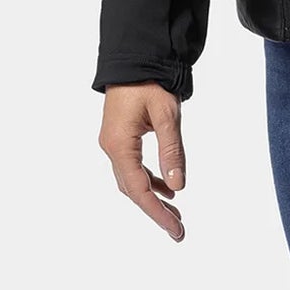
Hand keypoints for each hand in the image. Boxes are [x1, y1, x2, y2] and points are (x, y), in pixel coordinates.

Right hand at [99, 82, 186, 241]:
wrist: (134, 58)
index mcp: (119, 145)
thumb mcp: (167, 116)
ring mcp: (114, 143)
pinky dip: (150, 181)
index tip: (175, 230)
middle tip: (178, 231)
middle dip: (155, 211)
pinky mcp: (120, 138)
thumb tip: (177, 185)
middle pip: (133, 190)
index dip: (157, 212)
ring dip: (153, 198)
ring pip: (132, 180)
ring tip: (176, 215)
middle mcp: (112, 148)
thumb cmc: (149, 82)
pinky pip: (133, 167)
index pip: (138, 189)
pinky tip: (166, 188)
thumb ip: (172, 151)